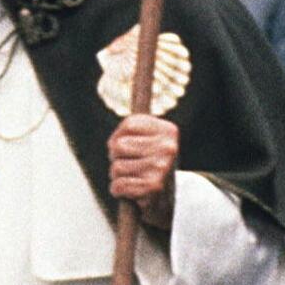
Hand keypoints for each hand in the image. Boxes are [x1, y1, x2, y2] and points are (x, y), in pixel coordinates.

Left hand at [108, 113, 177, 228]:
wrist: (166, 203)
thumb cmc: (148, 166)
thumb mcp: (144, 140)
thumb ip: (132, 124)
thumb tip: (135, 82)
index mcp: (168, 131)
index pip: (128, 124)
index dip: (119, 136)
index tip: (128, 147)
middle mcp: (168, 147)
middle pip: (118, 146)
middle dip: (117, 158)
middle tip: (132, 166)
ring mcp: (162, 167)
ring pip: (116, 167)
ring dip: (118, 177)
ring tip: (133, 179)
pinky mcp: (153, 187)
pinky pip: (118, 186)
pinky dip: (119, 191)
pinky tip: (132, 192)